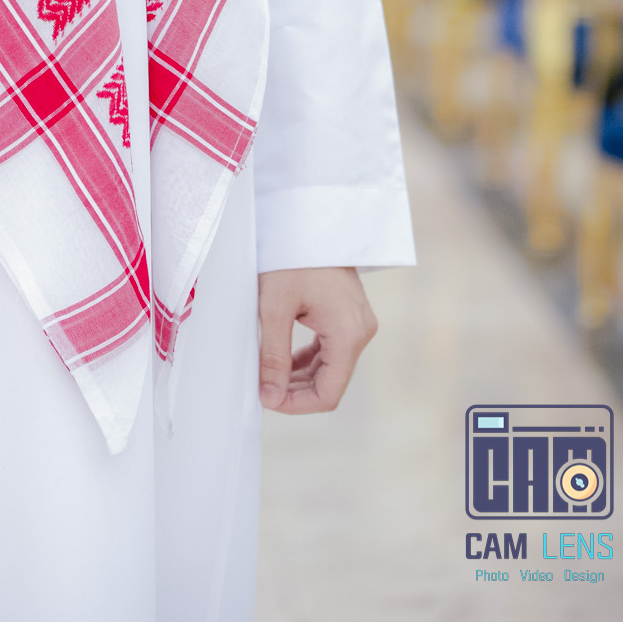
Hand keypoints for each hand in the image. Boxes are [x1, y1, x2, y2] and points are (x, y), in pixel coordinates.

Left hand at [257, 266, 376, 413]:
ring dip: (300, 376)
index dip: (298, 404)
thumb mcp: (275, 307)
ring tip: (268, 376)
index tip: (268, 400)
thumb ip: (273, 356)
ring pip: (330, 366)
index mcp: (349, 334)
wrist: (307, 216)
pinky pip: (330, 348)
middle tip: (262, 389)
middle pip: (331, 381)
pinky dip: (308, 359)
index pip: (329, 393)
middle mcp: (361, 332)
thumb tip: (269, 397)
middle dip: (296, 391)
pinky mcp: (348, 314)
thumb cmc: (290, 256)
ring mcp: (357, 322)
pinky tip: (283, 360)